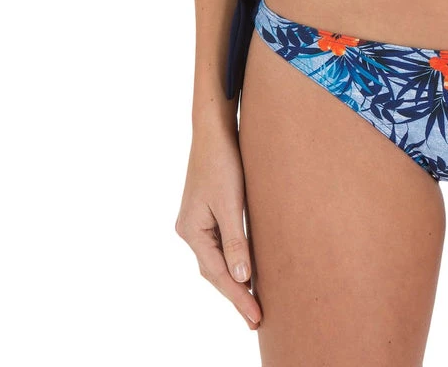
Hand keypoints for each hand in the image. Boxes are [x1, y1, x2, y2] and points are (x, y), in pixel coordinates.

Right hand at [175, 124, 261, 329]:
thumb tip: (242, 278)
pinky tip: (246, 268)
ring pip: (216, 260)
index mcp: (192, 231)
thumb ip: (236, 241)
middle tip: (256, 319)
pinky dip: (232, 260)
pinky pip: (220, 245)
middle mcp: (190, 230)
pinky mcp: (207, 211)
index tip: (256, 318)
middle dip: (235, 295)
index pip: (218, 275)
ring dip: (234, 280)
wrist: (214, 128)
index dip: (238, 297)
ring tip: (253, 302)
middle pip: (214, 272)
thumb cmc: (223, 161)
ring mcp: (197, 221)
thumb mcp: (231, 202)